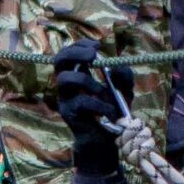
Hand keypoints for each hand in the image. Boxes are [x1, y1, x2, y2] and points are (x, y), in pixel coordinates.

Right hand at [52, 41, 128, 175]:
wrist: (108, 138)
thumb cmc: (114, 109)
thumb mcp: (124, 89)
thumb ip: (123, 74)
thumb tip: (114, 63)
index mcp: (79, 72)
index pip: (70, 50)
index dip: (81, 44)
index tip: (97, 45)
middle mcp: (68, 83)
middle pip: (58, 59)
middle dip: (75, 53)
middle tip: (93, 56)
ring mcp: (65, 97)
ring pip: (65, 79)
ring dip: (87, 81)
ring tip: (103, 91)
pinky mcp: (67, 113)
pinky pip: (80, 102)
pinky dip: (99, 104)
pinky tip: (110, 111)